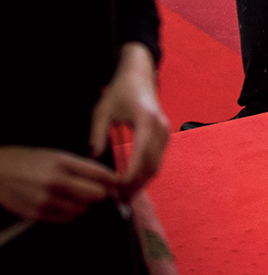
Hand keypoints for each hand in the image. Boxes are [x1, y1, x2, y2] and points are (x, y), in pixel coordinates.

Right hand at [0, 145, 118, 222]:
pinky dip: (71, 213)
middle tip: (101, 190)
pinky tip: (65, 204)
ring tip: (78, 196)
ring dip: (85, 204)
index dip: (112, 179)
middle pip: (95, 194)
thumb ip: (77, 165)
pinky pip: (67, 218)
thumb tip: (100, 176)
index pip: (97, 173)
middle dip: (101, 193)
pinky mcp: (38, 214)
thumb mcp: (53, 154)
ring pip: (82, 208)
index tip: (118, 182)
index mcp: (61, 161)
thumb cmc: (26, 160)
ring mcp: (47, 200)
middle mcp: (56, 181)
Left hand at [89, 43, 168, 199]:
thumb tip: (93, 159)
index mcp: (147, 121)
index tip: (114, 190)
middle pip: (151, 166)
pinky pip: (158, 160)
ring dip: (141, 182)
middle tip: (117, 200)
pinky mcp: (165, 135)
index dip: (129, 178)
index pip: (141, 158)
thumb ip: (97, 134)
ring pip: (157, 166)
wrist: (139, 74)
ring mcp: (166, 131)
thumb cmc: (120, 90)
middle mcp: (161, 128)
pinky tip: (132, 181)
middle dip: (135, 185)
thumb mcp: (102, 109)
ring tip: (123, 195)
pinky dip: (146, 173)